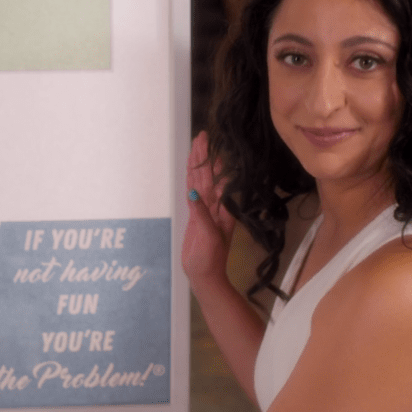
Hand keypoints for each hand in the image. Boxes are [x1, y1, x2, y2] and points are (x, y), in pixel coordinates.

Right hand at [182, 131, 235, 292]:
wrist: (204, 276)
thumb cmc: (209, 259)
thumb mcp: (208, 237)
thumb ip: (200, 215)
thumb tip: (193, 193)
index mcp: (222, 209)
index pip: (217, 179)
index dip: (213, 161)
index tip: (210, 144)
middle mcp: (215, 206)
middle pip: (208, 176)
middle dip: (204, 156)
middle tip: (202, 136)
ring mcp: (205, 210)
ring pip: (200, 182)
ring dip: (197, 164)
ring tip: (195, 145)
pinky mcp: (195, 216)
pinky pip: (192, 193)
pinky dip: (191, 180)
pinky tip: (189, 169)